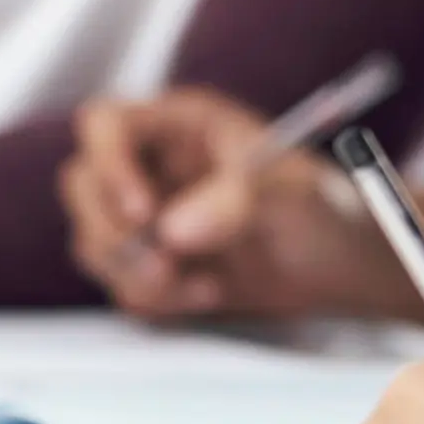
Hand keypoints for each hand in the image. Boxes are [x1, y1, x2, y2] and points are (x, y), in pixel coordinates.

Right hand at [60, 90, 396, 321]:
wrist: (342, 266)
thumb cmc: (327, 209)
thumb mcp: (296, 196)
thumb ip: (239, 200)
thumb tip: (173, 231)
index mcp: (181, 122)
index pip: (105, 124)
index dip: (109, 165)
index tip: (144, 213)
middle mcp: (152, 162)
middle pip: (81, 185)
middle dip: (113, 234)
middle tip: (166, 267)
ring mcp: (145, 214)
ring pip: (92, 241)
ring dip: (137, 276)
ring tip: (205, 286)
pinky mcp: (149, 261)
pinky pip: (119, 285)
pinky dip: (157, 300)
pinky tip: (210, 294)